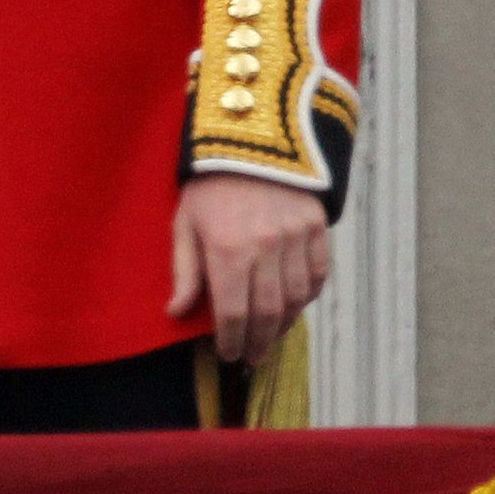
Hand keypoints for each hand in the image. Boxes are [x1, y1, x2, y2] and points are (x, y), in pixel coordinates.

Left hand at [168, 173, 329, 366]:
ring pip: (295, 298)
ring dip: (283, 325)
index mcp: (228, 249)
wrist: (251, 136)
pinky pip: (318, 274)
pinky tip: (295, 306)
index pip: (233, 312)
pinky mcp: (316, 226)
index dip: (231, 340)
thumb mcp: (185, 221)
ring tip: (269, 338)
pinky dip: (307, 296)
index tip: (228, 355)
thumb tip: (176, 312)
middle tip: (251, 358)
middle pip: (266, 312)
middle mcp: (266, 247)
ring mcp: (296, 237)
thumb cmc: (209, 182)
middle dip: (258, 341)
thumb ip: (185, 270)